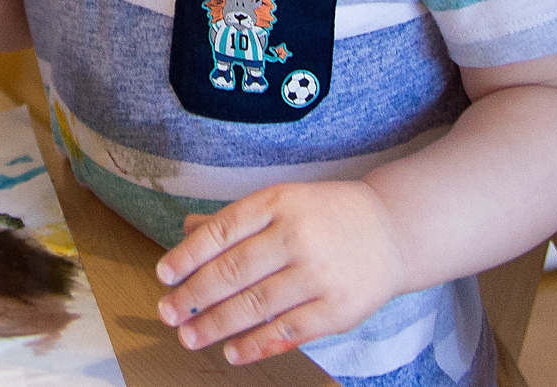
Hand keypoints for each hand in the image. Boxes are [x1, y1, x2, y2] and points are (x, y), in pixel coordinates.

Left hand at [155, 180, 406, 364]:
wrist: (392, 231)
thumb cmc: (324, 215)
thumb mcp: (281, 203)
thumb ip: (236, 220)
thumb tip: (187, 232)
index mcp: (278, 203)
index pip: (222, 231)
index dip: (188, 256)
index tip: (164, 275)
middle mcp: (297, 236)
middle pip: (233, 271)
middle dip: (194, 296)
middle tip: (167, 313)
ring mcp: (318, 275)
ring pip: (255, 305)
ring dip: (216, 325)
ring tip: (188, 337)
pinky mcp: (336, 309)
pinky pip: (287, 332)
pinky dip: (256, 345)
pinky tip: (232, 352)